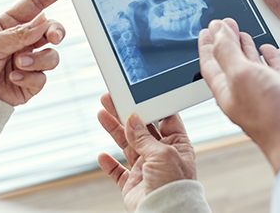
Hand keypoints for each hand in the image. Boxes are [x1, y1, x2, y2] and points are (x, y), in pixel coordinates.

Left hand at [0, 0, 77, 105]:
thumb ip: (17, 35)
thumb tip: (43, 22)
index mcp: (9, 25)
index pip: (35, 4)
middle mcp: (21, 41)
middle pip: (51, 30)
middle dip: (57, 32)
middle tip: (54, 37)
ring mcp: (28, 62)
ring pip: (51, 56)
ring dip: (38, 60)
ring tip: (18, 65)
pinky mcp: (30, 82)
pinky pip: (43, 77)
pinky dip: (30, 78)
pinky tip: (13, 78)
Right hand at [97, 93, 196, 211]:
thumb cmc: (174, 185)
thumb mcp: (163, 154)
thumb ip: (145, 137)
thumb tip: (132, 120)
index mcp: (177, 145)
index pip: (164, 119)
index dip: (151, 106)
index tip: (137, 94)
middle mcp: (161, 155)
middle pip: (141, 129)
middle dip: (126, 113)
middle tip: (112, 99)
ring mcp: (146, 169)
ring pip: (127, 145)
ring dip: (114, 130)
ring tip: (102, 114)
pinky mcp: (133, 185)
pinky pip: (118, 172)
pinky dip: (109, 164)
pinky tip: (102, 155)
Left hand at [198, 18, 279, 172]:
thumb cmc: (271, 115)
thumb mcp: (241, 75)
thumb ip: (227, 51)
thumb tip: (217, 30)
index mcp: (227, 91)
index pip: (211, 63)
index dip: (207, 45)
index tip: (206, 29)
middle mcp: (244, 93)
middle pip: (230, 62)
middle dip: (226, 42)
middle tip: (225, 24)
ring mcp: (265, 95)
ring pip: (251, 66)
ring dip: (245, 49)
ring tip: (242, 32)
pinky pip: (274, 71)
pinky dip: (270, 58)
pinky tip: (268, 49)